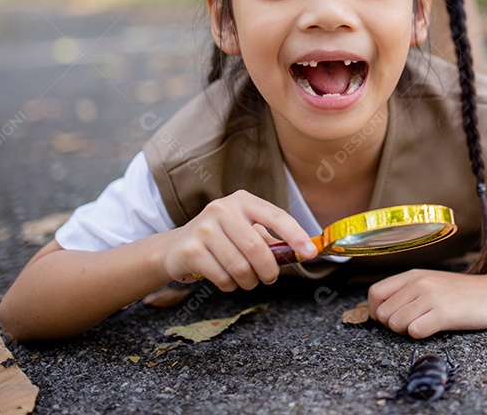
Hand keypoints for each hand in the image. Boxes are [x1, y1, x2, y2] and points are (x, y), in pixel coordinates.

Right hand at [161, 190, 316, 291]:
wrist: (175, 248)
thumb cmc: (221, 240)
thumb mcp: (245, 231)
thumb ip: (271, 240)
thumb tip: (303, 253)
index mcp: (243, 201)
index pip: (276, 216)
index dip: (296, 235)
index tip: (311, 252)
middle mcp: (222, 209)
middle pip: (257, 248)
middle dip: (269, 270)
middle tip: (269, 278)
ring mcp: (204, 228)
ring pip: (241, 267)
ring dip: (249, 281)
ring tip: (247, 280)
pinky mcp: (191, 250)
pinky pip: (223, 278)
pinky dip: (231, 286)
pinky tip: (226, 279)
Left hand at [367, 269, 486, 338]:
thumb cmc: (461, 292)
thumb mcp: (430, 282)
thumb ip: (406, 291)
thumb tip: (379, 309)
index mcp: (413, 275)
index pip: (375, 294)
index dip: (376, 311)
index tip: (390, 318)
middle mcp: (419, 283)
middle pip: (383, 314)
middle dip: (393, 325)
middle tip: (413, 323)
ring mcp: (431, 297)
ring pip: (396, 324)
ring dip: (407, 331)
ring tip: (425, 324)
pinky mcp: (443, 313)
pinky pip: (415, 332)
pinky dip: (421, 335)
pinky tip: (435, 328)